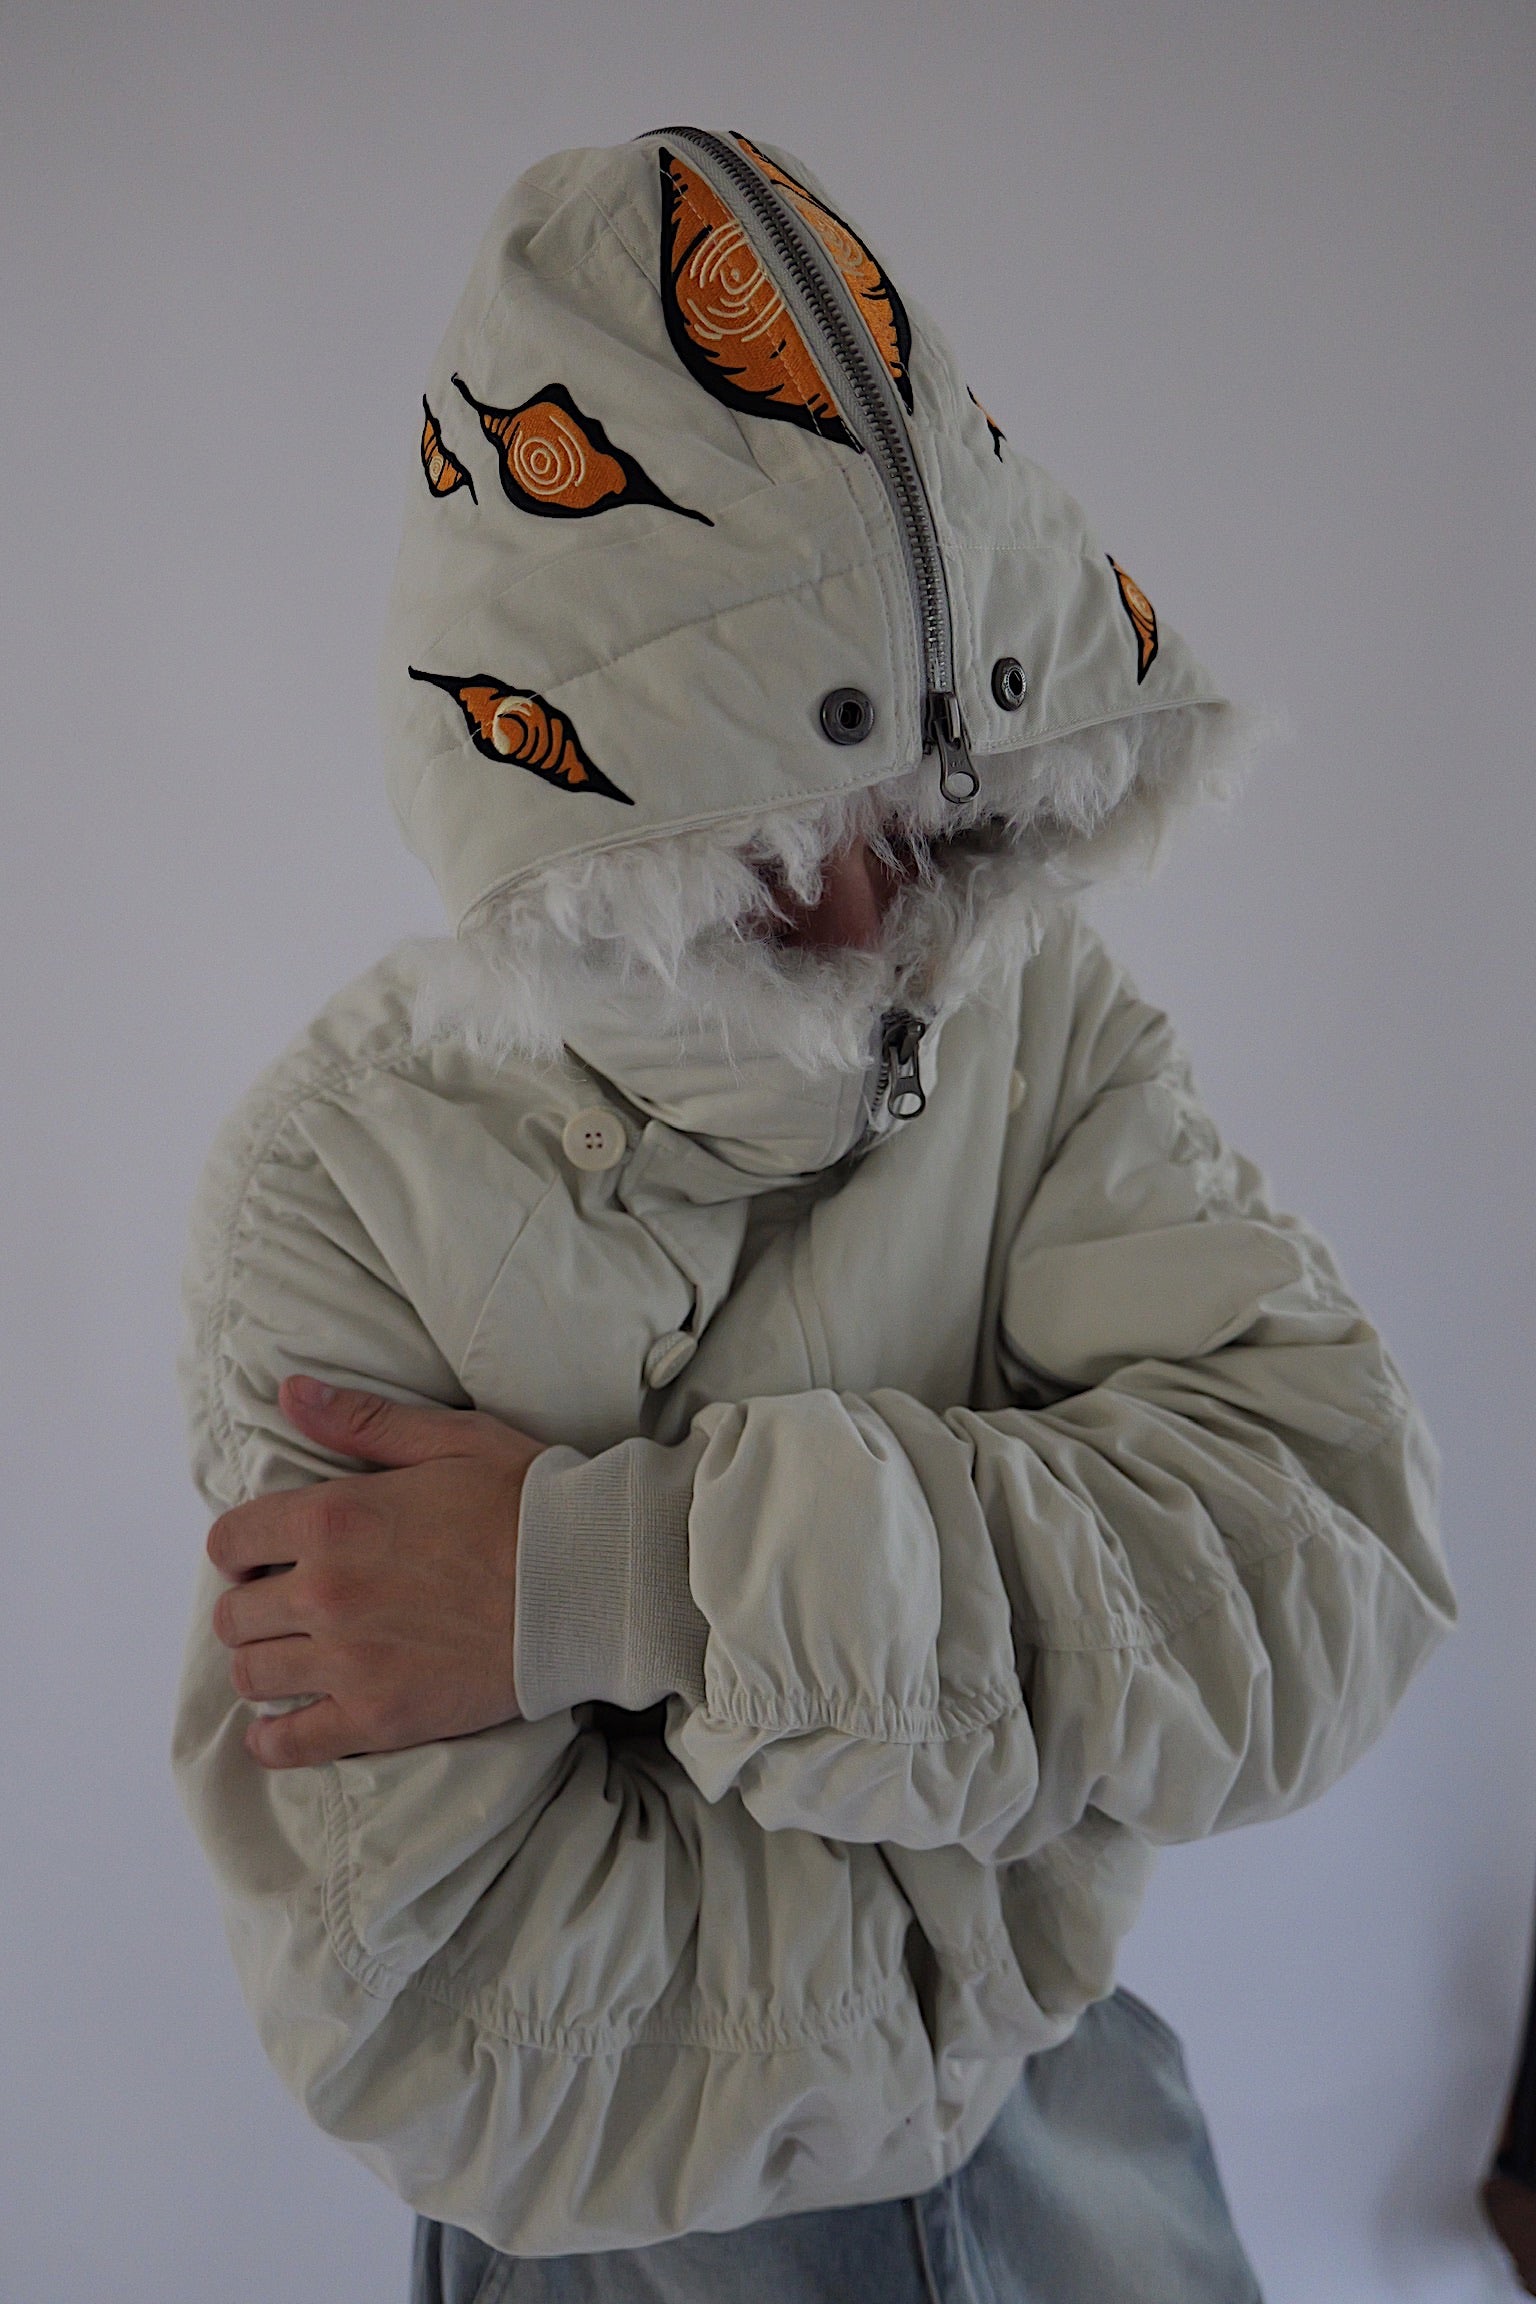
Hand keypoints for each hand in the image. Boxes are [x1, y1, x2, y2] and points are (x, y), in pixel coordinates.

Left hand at [207, 1376, 546, 1769]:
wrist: (591, 1582)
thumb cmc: (529, 1502)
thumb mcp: (450, 1440)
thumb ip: (363, 1420)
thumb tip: (290, 1391)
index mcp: (334, 1517)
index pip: (231, 1541)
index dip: (240, 1549)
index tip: (262, 1558)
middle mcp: (325, 1590)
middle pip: (234, 1615)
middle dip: (252, 1608)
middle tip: (286, 1609)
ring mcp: (348, 1661)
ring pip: (253, 1675)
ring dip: (263, 1665)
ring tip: (292, 1659)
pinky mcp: (378, 1717)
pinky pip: (289, 1743)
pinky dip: (274, 1740)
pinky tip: (282, 1728)